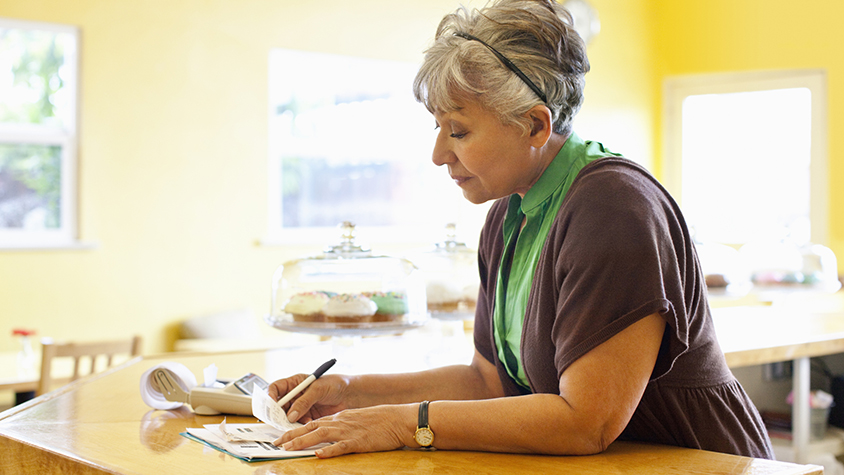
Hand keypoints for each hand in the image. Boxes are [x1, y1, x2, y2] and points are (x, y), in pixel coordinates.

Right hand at [268, 374, 349, 422]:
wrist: (350, 395)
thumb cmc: (335, 385)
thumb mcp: (318, 390)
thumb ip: (304, 402)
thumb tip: (290, 415)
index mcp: (295, 383)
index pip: (276, 388)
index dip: (271, 395)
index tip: (272, 403)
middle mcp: (295, 395)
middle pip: (278, 405)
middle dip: (277, 413)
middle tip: (280, 420)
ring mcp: (301, 406)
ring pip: (287, 416)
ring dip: (289, 421)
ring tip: (295, 423)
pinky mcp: (307, 416)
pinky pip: (298, 423)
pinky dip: (299, 425)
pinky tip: (306, 424)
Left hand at [275, 404, 416, 457]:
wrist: (397, 419)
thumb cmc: (380, 420)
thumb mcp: (356, 419)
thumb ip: (341, 425)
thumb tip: (328, 434)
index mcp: (339, 417)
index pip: (312, 423)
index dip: (295, 430)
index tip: (282, 437)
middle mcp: (340, 422)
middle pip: (311, 428)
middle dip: (291, 436)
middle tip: (276, 443)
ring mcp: (349, 431)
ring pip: (321, 435)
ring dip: (303, 442)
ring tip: (288, 448)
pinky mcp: (359, 441)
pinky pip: (341, 446)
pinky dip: (329, 450)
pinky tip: (319, 454)